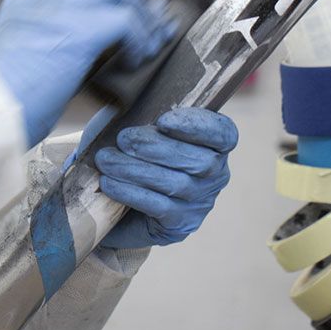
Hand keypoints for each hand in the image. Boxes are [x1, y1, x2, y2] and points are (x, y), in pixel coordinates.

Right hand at [0, 0, 173, 146]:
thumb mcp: (31, 69)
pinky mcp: (77, 30)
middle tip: (150, 33)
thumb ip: (63, 53)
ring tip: (148, 47)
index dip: (113, 6)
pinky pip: (126, 21)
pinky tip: (136, 62)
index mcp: (25, 5)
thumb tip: (114, 56)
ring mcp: (58, 9)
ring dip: (142, 18)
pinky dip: (139, 39)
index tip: (133, 27)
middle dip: (135, 3)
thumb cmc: (6, 108)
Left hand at [94, 107, 237, 248]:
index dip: (198, 126)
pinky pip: (159, 206)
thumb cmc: (135, 156)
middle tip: (123, 139)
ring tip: (106, 160)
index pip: (224, 134)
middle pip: (199, 161)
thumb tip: (127, 105)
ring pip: (176, 184)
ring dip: (136, 169)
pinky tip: (109, 183)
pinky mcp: (180, 224)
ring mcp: (201, 203)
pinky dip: (131, 192)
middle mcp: (216, 176)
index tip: (163, 120)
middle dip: (156, 147)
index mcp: (215, 146)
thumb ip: (145, 116)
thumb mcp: (142, 130)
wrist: (121, 204)